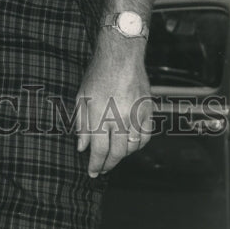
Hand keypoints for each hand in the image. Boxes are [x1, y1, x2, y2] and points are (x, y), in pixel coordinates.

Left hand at [75, 36, 153, 177]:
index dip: (95, 165)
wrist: (121, 56)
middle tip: (102, 169)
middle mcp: (118, 119)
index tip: (92, 172)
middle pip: (116, 153)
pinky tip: (130, 145)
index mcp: (99, 115)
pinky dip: (138, 145)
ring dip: (122, 155)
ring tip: (114, 155)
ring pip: (132, 148)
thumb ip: (82, 124)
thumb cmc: (98, 74)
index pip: (98, 150)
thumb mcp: (82, 97)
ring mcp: (135, 116)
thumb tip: (82, 147)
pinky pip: (145, 137)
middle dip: (108, 165)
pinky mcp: (147, 112)